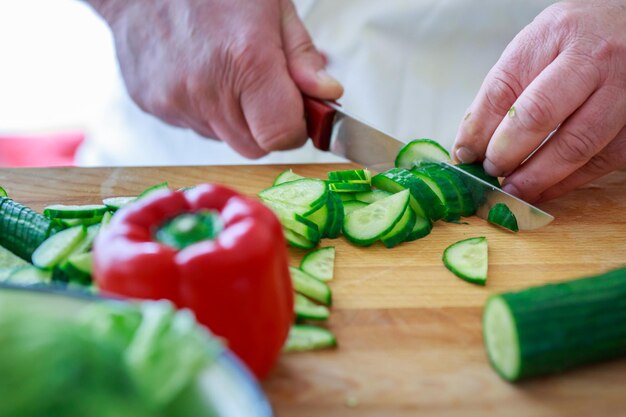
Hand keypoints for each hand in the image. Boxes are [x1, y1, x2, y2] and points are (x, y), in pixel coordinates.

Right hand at [87, 0, 342, 157]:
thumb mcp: (272, 5)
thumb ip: (301, 56)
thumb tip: (327, 95)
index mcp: (247, 60)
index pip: (281, 136)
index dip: (295, 129)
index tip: (296, 111)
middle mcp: (207, 89)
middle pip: (254, 146)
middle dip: (267, 126)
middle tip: (263, 89)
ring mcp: (175, 101)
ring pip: (224, 139)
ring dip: (235, 118)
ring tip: (225, 71)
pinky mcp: (153, 106)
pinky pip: (194, 127)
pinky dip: (205, 110)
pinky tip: (199, 73)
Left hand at [452, 0, 625, 201]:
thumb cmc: (578, 41)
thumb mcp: (537, 47)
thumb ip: (504, 90)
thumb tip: (468, 148)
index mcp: (555, 34)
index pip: (504, 87)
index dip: (478, 129)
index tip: (464, 154)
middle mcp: (593, 59)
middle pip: (538, 115)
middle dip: (505, 152)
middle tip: (489, 171)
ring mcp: (623, 91)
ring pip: (574, 146)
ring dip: (535, 176)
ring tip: (511, 190)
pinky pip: (600, 162)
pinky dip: (567, 183)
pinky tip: (543, 190)